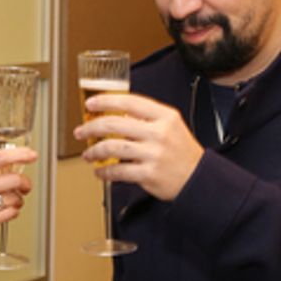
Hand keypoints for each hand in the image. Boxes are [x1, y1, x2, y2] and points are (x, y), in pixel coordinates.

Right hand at [0, 146, 35, 260]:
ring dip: (18, 200)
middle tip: (25, 185)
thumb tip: (5, 169)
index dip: (20, 154)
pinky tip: (5, 211)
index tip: (31, 154)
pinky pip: (10, 215)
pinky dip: (13, 212)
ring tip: (10, 201)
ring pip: (15, 198)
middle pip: (13, 179)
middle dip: (25, 182)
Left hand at [73, 92, 202, 201]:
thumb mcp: (171, 126)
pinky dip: (105, 171)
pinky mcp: (149, 174)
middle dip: (92, 127)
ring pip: (112, 147)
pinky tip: (100, 171)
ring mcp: (154, 154)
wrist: (199, 179)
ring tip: (89, 154)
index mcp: (165, 117)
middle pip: (115, 124)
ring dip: (95, 151)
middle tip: (81, 131)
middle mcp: (159, 133)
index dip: (106, 101)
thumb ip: (147, 118)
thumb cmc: (183, 152)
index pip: (129, 102)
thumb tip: (117, 114)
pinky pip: (119, 171)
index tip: (90, 104)